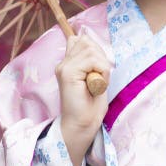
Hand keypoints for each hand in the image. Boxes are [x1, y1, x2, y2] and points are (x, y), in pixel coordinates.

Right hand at [55, 34, 110, 165]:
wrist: (82, 125)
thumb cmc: (90, 105)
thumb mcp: (94, 76)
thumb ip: (91, 59)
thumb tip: (92, 42)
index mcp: (68, 63)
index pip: (81, 40)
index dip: (95, 50)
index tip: (98, 69)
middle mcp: (63, 63)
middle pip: (86, 41)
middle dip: (100, 56)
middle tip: (99, 77)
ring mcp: (63, 67)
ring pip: (91, 49)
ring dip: (102, 66)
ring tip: (97, 83)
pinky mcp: (68, 73)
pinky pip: (93, 60)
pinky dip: (102, 71)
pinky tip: (97, 86)